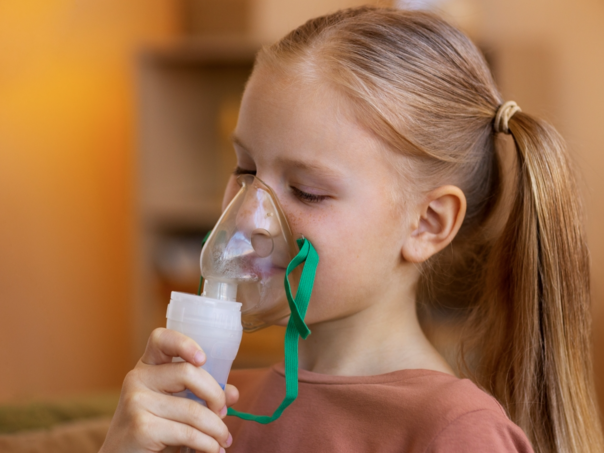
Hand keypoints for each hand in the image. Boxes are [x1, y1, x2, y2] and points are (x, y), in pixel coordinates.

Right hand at [100, 328, 238, 452]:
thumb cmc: (155, 429)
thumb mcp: (177, 405)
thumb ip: (203, 395)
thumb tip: (233, 393)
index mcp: (148, 366)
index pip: (161, 339)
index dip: (184, 343)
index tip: (203, 359)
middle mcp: (138, 378)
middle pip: (188, 373)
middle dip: (216, 395)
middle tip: (223, 414)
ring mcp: (136, 401)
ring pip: (193, 409)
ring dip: (216, 428)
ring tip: (223, 440)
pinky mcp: (141, 427)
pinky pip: (187, 432)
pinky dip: (207, 444)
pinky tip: (212, 450)